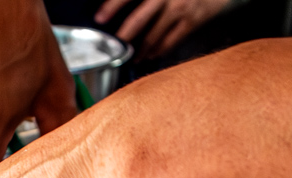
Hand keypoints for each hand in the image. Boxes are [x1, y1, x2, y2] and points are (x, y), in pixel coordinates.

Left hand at [97, 0, 232, 58]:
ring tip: (132, 56)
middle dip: (124, 36)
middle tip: (114, 47)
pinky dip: (158, 51)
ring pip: (154, 35)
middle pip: (139, 18)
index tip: (99, 18)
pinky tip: (150, 55)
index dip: (112, 6)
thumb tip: (115, 7)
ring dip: (140, 49)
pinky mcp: (192, 22)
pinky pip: (171, 41)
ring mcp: (181, 10)